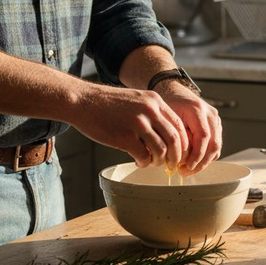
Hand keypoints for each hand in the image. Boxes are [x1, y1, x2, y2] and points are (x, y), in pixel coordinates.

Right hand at [67, 84, 187, 168]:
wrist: (83, 101)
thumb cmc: (107, 103)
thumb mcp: (136, 99)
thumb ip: (152, 113)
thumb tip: (166, 136)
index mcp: (155, 101)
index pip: (179, 125)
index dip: (182, 143)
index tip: (179, 153)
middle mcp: (150, 110)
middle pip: (175, 139)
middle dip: (176, 156)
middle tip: (172, 165)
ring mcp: (138, 123)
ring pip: (161, 150)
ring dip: (159, 161)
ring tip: (151, 162)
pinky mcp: (125, 137)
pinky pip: (144, 156)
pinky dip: (144, 163)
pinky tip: (138, 161)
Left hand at [155, 80, 221, 174]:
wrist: (174, 91)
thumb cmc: (168, 104)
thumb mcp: (167, 118)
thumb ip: (174, 137)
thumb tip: (177, 160)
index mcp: (197, 109)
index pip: (203, 137)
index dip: (197, 155)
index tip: (186, 166)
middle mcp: (210, 114)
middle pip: (214, 144)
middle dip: (201, 162)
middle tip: (185, 172)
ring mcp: (215, 119)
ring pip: (216, 147)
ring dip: (203, 162)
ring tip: (187, 170)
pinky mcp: (215, 125)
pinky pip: (215, 145)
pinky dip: (205, 156)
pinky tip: (192, 162)